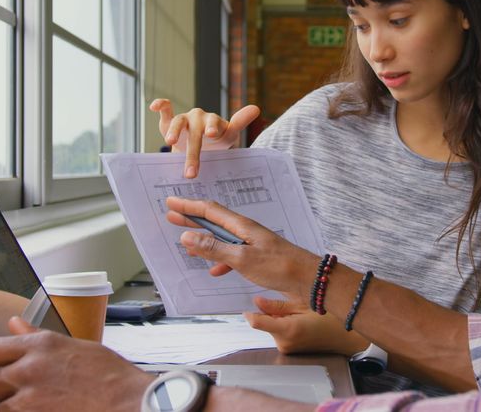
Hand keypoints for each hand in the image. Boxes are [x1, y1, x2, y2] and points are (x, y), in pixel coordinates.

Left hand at [0, 317, 151, 411]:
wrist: (127, 402)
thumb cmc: (110, 376)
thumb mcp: (73, 346)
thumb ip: (36, 337)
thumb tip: (13, 324)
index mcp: (39, 344)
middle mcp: (29, 368)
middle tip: (14, 393)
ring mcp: (29, 397)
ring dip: (11, 407)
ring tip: (39, 404)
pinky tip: (44, 411)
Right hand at [150, 99, 259, 177]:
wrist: (202, 145)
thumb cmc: (217, 140)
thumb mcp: (228, 135)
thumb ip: (239, 122)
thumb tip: (256, 108)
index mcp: (213, 121)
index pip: (214, 123)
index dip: (213, 127)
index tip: (212, 134)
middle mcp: (199, 117)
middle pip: (195, 133)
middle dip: (193, 153)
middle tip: (191, 172)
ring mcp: (184, 118)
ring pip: (178, 122)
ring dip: (174, 132)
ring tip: (170, 143)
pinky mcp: (170, 121)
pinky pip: (166, 111)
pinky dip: (161, 105)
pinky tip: (155, 106)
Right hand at [165, 196, 318, 298]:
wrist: (309, 279)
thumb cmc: (279, 267)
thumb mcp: (242, 259)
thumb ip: (214, 249)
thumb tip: (187, 237)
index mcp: (242, 226)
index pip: (210, 210)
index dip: (189, 206)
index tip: (171, 202)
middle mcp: (246, 231)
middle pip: (214, 221)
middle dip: (192, 218)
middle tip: (172, 216)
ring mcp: (252, 244)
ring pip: (221, 238)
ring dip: (203, 240)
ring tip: (187, 244)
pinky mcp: (258, 257)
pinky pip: (232, 254)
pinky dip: (219, 259)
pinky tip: (215, 271)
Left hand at [246, 297, 369, 355]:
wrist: (345, 338)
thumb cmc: (330, 320)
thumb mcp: (304, 305)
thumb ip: (278, 305)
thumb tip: (257, 301)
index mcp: (288, 329)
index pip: (257, 322)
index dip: (250, 313)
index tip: (248, 306)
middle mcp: (284, 342)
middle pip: (265, 323)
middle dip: (272, 313)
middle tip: (291, 306)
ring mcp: (286, 349)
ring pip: (272, 327)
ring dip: (279, 319)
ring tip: (299, 315)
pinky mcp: (289, 351)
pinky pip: (279, 334)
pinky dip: (284, 326)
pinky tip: (300, 323)